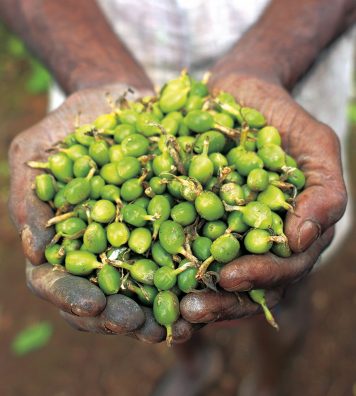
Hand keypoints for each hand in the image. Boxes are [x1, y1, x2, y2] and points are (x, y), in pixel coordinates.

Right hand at [9, 85, 196, 343]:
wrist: (117, 101)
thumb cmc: (71, 124)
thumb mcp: (38, 151)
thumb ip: (31, 197)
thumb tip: (35, 250)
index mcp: (63, 240)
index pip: (56, 281)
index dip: (71, 296)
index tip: (93, 305)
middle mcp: (99, 250)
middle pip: (101, 299)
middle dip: (118, 317)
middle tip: (140, 326)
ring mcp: (134, 244)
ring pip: (141, 292)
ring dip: (158, 315)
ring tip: (180, 328)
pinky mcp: (167, 230)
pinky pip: (178, 262)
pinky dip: (188, 284)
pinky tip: (205, 298)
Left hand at [180, 74, 345, 323]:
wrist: (237, 93)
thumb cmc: (279, 116)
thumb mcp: (314, 145)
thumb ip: (323, 191)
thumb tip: (303, 240)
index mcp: (294, 229)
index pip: (285, 266)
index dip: (260, 276)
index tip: (229, 277)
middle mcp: (263, 239)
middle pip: (249, 283)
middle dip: (222, 300)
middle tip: (193, 310)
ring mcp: (229, 233)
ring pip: (218, 277)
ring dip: (196, 295)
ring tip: (172, 308)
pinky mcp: (198, 221)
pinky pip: (186, 251)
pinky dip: (173, 269)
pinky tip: (153, 283)